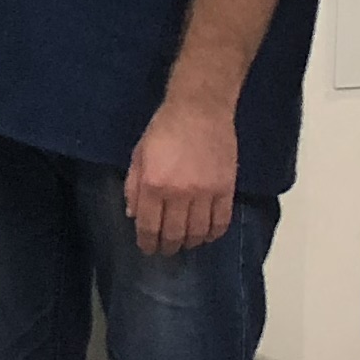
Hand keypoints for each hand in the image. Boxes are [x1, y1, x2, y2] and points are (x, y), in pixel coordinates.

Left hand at [123, 97, 241, 258]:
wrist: (199, 110)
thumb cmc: (163, 130)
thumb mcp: (138, 155)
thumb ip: (133, 187)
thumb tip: (133, 216)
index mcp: (153, 185)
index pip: (149, 226)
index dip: (147, 243)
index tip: (148, 249)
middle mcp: (179, 194)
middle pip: (174, 234)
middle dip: (168, 247)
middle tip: (166, 250)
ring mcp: (205, 193)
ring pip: (198, 232)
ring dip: (191, 243)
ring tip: (186, 243)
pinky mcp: (226, 190)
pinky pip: (221, 222)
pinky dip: (214, 234)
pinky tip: (207, 235)